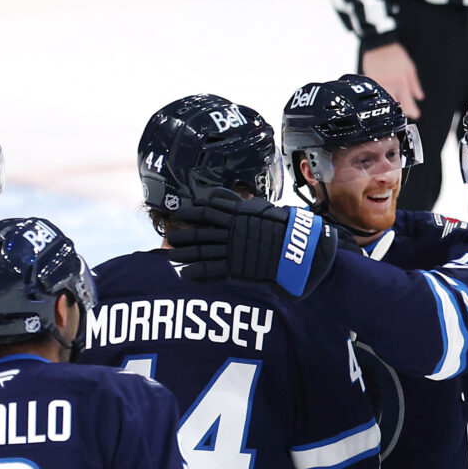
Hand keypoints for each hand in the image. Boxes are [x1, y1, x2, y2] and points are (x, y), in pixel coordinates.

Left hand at [167, 189, 337, 298]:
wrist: (300, 249)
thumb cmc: (282, 227)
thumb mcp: (258, 208)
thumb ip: (234, 202)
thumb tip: (214, 194)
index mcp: (238, 216)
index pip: (208, 213)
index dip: (190, 214)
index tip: (177, 215)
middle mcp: (233, 232)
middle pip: (201, 233)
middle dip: (183, 236)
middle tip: (167, 238)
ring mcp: (235, 251)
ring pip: (203, 251)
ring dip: (185, 254)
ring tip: (169, 256)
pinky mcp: (239, 269)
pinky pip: (215, 271)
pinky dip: (199, 273)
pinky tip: (185, 274)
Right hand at [361, 43, 423, 118]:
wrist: (379, 46)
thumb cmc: (395, 55)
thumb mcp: (409, 68)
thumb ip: (415, 85)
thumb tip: (419, 98)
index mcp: (401, 83)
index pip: (407, 104)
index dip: (412, 112)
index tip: (416, 115)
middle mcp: (390, 87)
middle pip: (395, 108)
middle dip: (401, 113)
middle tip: (406, 114)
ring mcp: (378, 87)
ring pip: (384, 104)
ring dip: (390, 108)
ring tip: (395, 109)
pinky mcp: (370, 85)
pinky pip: (376, 96)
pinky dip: (381, 100)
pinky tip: (384, 101)